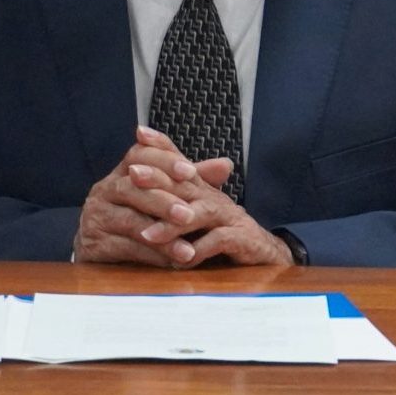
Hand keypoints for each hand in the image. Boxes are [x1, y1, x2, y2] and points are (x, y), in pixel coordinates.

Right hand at [74, 128, 213, 265]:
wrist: (104, 250)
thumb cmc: (142, 216)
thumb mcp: (167, 195)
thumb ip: (191, 181)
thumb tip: (226, 165)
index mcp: (122, 172)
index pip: (139, 155)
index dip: (164, 160)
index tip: (190, 171)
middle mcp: (104, 190)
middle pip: (132, 188)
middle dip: (164, 201)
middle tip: (188, 214)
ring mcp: (95, 217)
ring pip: (130, 221)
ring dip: (161, 235)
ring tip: (187, 249)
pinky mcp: (93, 244)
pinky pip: (123, 248)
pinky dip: (151, 255)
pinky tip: (171, 262)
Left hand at [126, 129, 292, 267]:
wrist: (263, 252)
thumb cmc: (221, 232)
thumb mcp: (194, 214)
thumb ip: (171, 199)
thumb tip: (137, 179)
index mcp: (202, 189)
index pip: (181, 162)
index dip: (162, 145)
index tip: (139, 132)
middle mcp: (214, 198)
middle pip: (186, 182)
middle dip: (158, 178)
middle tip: (132, 175)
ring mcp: (229, 217)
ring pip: (201, 213)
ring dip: (173, 224)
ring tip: (147, 235)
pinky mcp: (243, 238)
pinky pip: (220, 241)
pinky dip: (199, 251)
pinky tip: (180, 261)